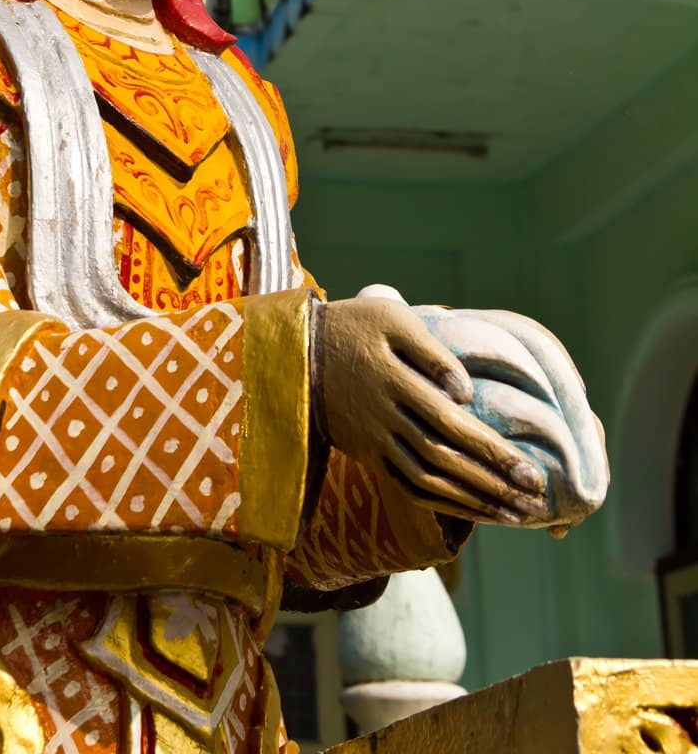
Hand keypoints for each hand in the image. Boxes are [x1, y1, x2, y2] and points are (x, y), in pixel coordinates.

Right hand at [316, 296, 547, 524]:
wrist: (298, 352)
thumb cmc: (355, 325)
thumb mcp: (391, 318)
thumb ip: (432, 352)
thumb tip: (466, 392)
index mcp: (395, 381)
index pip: (453, 425)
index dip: (493, 452)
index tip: (531, 471)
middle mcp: (385, 417)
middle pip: (446, 460)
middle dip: (494, 484)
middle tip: (536, 499)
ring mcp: (374, 441)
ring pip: (428, 481)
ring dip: (473, 502)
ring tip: (515, 515)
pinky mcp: (367, 454)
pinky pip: (407, 486)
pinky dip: (442, 502)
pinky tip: (473, 510)